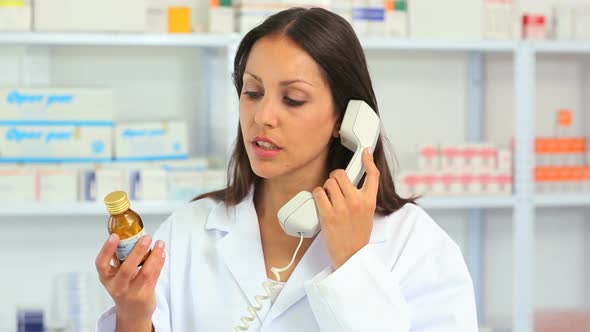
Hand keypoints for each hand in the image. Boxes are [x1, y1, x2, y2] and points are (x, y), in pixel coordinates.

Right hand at [95, 234, 165, 325]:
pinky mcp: (146, 295)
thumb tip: (126, 234)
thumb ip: (120, 258)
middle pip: (127, 269)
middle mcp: (117, 286)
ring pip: (146, 272)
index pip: (101, 264)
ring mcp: (132, 292)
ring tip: (160, 243)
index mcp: (107, 278)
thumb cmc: (124, 287)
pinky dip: (159, 262)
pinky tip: (162, 252)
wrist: (132, 312)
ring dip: (154, 255)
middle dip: (138, 251)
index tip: (115, 236)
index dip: (107, 249)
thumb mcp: (116, 274)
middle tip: (146, 237)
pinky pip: (155, 276)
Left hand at [313, 148, 379, 268]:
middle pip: (341, 174)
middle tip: (334, 187)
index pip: (373, 175)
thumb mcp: (367, 214)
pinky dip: (317, 194)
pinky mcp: (328, 214)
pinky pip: (319, 193)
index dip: (368, 161)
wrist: (351, 255)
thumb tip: (351, 184)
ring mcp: (342, 208)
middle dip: (335, 178)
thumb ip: (362, 198)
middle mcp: (357, 202)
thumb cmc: (357, 235)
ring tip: (328, 198)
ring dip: (326, 187)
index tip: (366, 151)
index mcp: (369, 201)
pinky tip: (321, 201)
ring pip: (329, 182)